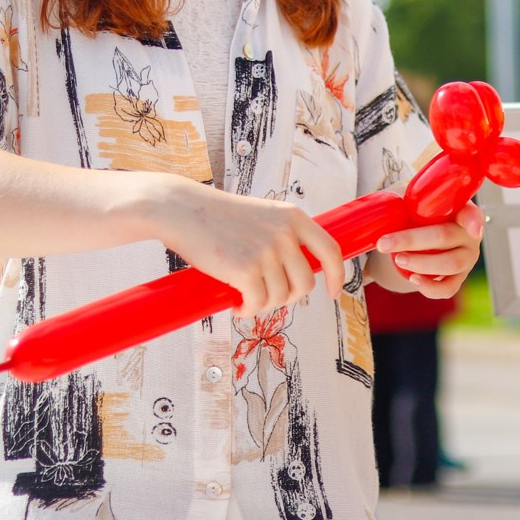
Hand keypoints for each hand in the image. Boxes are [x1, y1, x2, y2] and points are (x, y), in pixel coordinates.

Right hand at [151, 178, 345, 315]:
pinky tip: (236, 304)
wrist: (182, 209)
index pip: (331, 250)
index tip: (334, 292)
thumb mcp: (262, 216)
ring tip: (244, 296)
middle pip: (305, 284)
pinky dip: (247, 310)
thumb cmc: (217, 216)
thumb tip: (298, 274)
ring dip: (263, 304)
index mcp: (293, 217)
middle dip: (287, 298)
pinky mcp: (246, 270)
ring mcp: (267, 252)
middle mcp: (285, 233)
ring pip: (281, 298)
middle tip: (264, 296)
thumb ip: (284, 237)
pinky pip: (257, 304)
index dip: (337, 275)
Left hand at [370, 202, 483, 299]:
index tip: (474, 229)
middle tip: (386, 244)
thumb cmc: (421, 210)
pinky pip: (448, 288)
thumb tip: (377, 208)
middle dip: (413, 241)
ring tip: (397, 259)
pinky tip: (412, 279)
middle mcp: (469, 236)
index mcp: (462, 211)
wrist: (422, 229)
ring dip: (421, 263)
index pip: (473, 214)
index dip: (474, 222)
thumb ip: (407, 200)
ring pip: (450, 265)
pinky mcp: (458, 278)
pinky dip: (430, 287)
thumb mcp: (416, 199)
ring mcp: (467, 259)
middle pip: (446, 237)